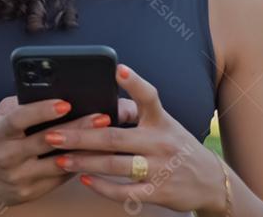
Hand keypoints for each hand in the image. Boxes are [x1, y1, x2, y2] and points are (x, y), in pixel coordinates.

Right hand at [0, 95, 138, 206]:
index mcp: (0, 133)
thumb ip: (22, 105)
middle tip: (102, 117)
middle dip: (77, 128)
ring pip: (58, 164)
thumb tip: (53, 89)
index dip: (42, 110)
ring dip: (85, 150)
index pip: (20, 119)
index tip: (65, 103)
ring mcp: (20, 177)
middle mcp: (8, 156)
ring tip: (106, 138)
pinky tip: (96, 155)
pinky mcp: (30, 193)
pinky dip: (79, 165)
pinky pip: (60, 178)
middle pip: (47, 141)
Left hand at [42, 64, 227, 213]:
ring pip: (114, 165)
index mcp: (161, 120)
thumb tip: (103, 103)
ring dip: (83, 162)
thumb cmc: (176, 146)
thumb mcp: (164, 124)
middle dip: (80, 135)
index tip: (118, 70)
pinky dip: (101, 186)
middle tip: (54, 133)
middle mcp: (160, 142)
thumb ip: (138, 114)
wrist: (209, 180)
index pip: (149, 97)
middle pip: (114, 137)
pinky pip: (124, 191)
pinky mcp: (158, 192)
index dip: (134, 82)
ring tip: (60, 158)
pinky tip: (84, 179)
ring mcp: (160, 168)